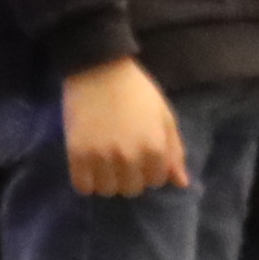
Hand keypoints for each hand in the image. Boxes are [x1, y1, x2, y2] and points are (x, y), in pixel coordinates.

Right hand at [59, 56, 189, 199]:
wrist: (98, 69)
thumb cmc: (137, 91)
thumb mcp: (164, 116)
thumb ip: (174, 151)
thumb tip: (181, 184)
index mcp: (154, 148)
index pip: (156, 181)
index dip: (150, 168)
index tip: (141, 153)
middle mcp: (129, 158)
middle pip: (131, 189)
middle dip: (130, 176)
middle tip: (122, 157)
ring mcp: (101, 157)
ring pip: (107, 191)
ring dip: (107, 180)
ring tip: (104, 162)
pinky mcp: (77, 154)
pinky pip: (82, 186)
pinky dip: (86, 181)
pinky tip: (88, 166)